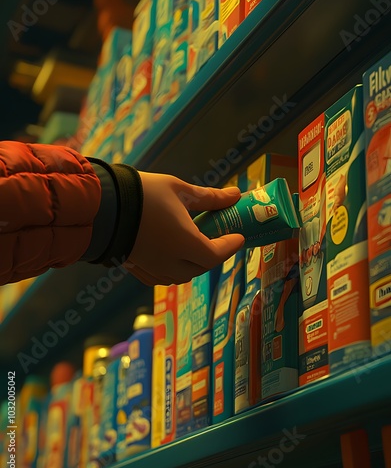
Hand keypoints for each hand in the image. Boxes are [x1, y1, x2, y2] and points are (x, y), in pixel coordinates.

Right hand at [124, 172, 244, 285]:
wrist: (100, 205)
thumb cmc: (142, 193)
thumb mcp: (179, 190)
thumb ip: (210, 197)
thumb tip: (235, 195)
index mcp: (184, 243)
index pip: (216, 254)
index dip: (230, 246)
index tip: (238, 236)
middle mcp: (170, 262)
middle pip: (201, 267)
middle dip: (214, 255)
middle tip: (219, 239)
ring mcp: (152, 268)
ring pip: (181, 276)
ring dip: (194, 264)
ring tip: (196, 246)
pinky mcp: (137, 269)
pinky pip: (162, 277)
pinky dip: (173, 269)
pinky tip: (172, 255)